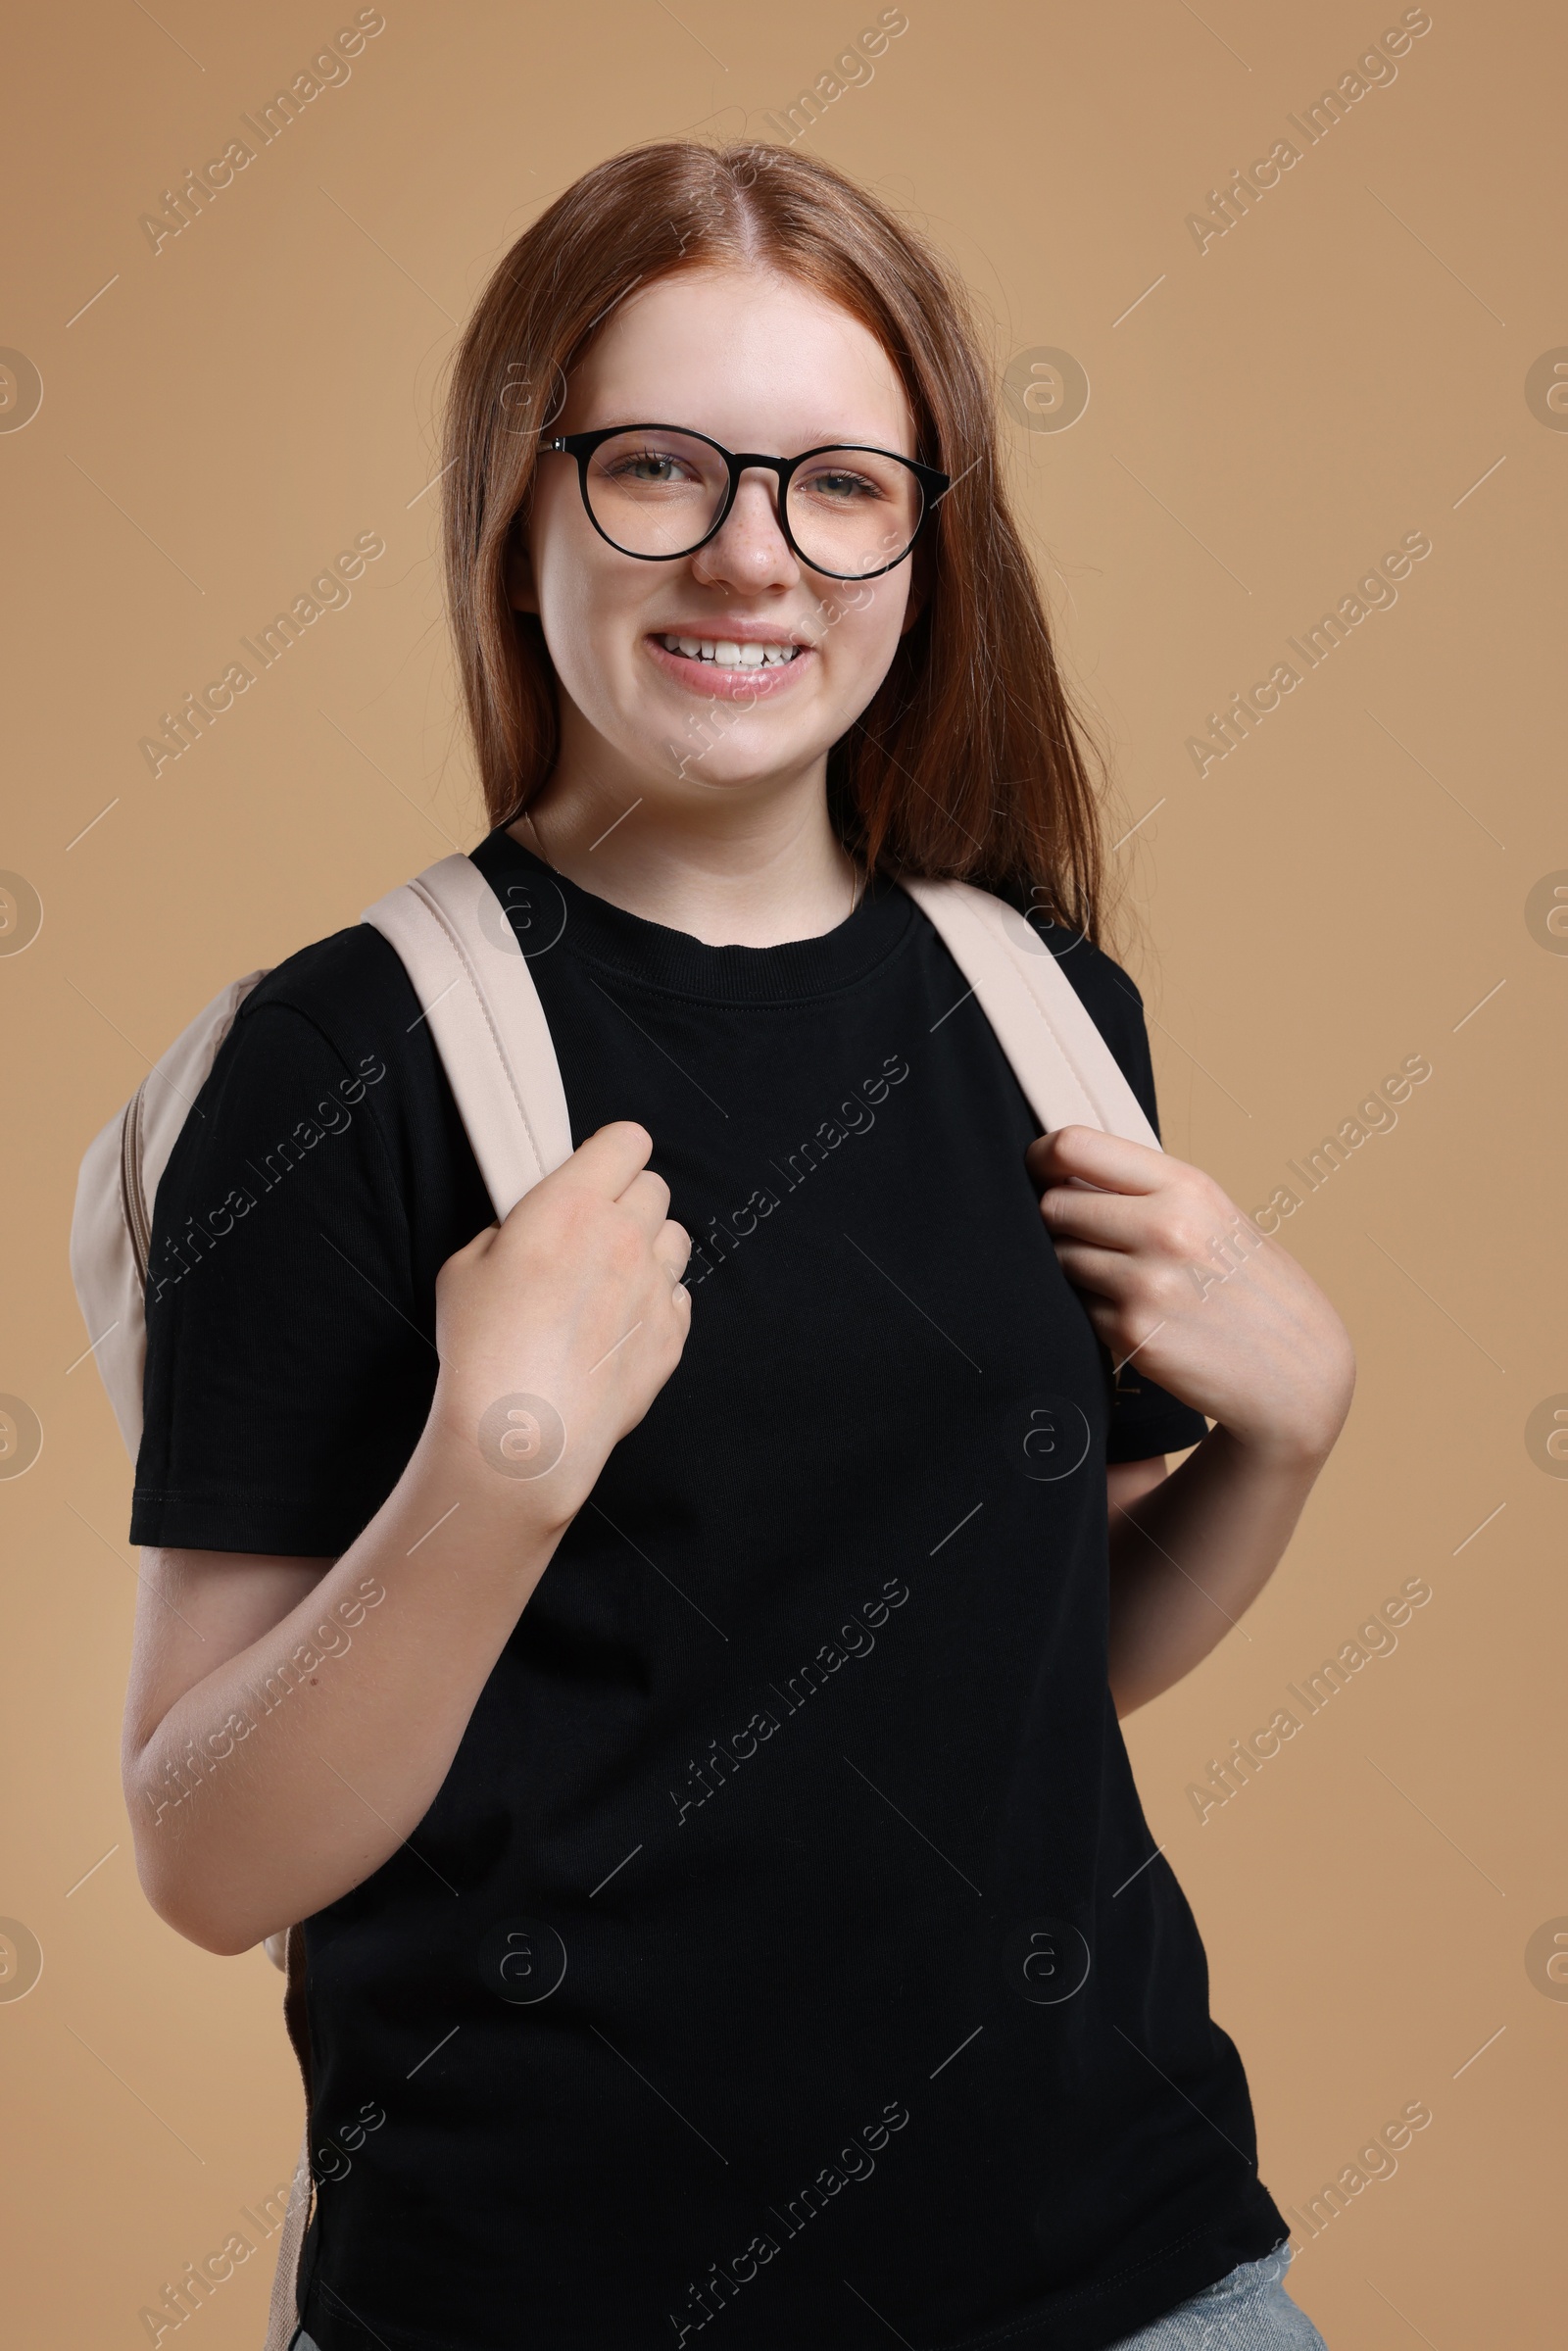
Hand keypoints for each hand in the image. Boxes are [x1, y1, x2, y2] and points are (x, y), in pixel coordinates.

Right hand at [429, 1121, 691, 1523]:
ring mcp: (655, 1286)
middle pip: (654, 1187)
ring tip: (608, 1279)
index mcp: (571, 1206)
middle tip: (592, 1231)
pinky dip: (657, 1301)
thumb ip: (511, 1230)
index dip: (612, 1152)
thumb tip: (532, 1228)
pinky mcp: (672, 1333)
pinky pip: (679, 1294)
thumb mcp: (465, 1267)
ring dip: (648, 1247)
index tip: (597, 1167)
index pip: (627, 1140)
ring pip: (674, 1238)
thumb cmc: (483, 1353)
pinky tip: (619, 1324)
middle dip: (626, 1200)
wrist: (521, 1436)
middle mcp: (624, 1237)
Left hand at [1027, 1125, 1354, 1465]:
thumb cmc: (1258, 1293)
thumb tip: (1068, 1174)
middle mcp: (1164, 1229)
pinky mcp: (1131, 1334)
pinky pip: (1078, 1308)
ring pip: (1060, 1259)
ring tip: (1126, 1281)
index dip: (1042, 1157)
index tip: (1038, 1169)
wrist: (1298, 1374)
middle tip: (1089, 1238)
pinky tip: (1138, 1317)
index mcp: (1186, 1188)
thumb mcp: (1218, 1218)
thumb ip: (1149, 1193)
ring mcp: (1144, 1284)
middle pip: (1054, 1206)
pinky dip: (1095, 1312)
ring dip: (1076, 1269)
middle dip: (1059, 1221)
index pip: (1076, 1146)